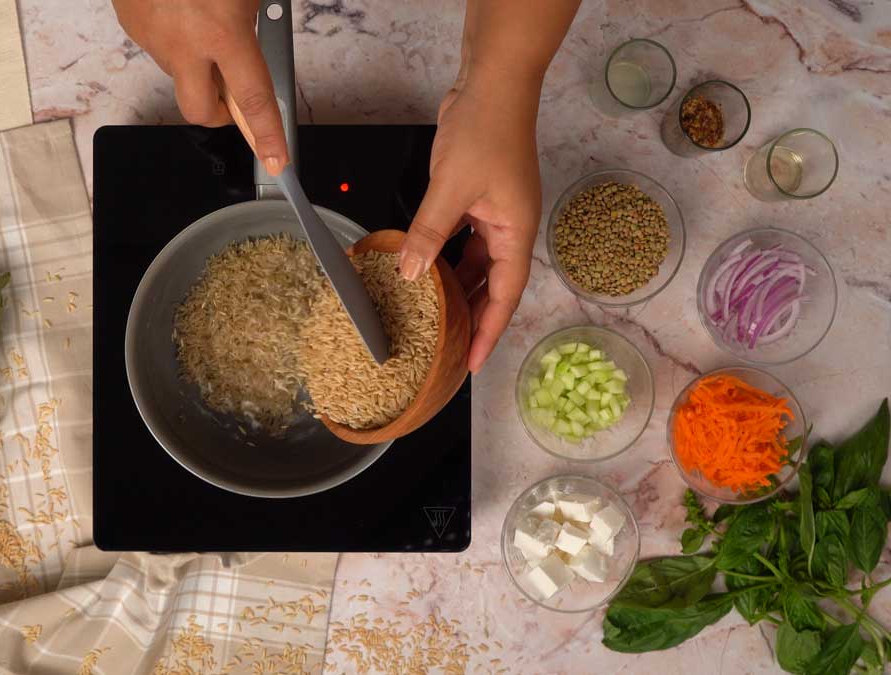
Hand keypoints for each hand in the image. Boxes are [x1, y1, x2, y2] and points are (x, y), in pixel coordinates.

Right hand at [111, 0, 287, 174]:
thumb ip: (249, 26)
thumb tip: (251, 55)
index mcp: (222, 31)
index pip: (252, 99)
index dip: (267, 134)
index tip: (276, 160)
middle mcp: (184, 44)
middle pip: (202, 112)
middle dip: (220, 114)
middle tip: (232, 93)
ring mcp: (152, 37)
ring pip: (179, 72)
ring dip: (196, 59)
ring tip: (200, 13)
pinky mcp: (130, 24)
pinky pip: (158, 45)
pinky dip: (173, 35)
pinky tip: (177, 5)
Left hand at [399, 77, 542, 372]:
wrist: (491, 84)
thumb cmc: (486, 130)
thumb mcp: (452, 188)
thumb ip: (429, 233)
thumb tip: (409, 273)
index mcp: (515, 231)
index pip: (506, 295)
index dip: (489, 330)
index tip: (472, 361)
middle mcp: (509, 227)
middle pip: (493, 284)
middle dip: (473, 316)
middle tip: (448, 348)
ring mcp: (494, 212)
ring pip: (475, 263)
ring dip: (456, 288)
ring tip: (433, 318)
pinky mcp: (476, 198)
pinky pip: (462, 239)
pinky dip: (445, 256)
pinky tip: (424, 271)